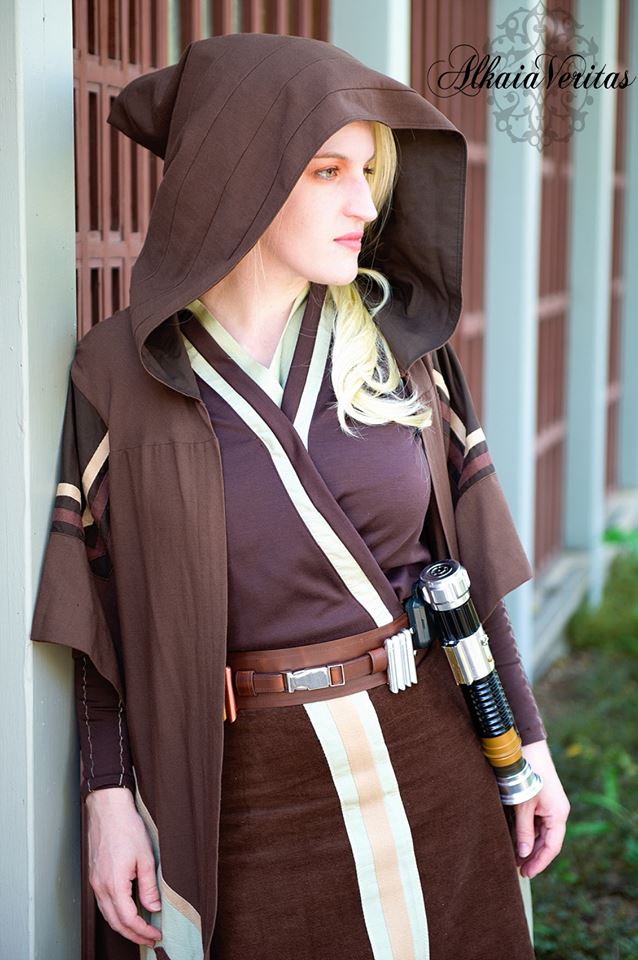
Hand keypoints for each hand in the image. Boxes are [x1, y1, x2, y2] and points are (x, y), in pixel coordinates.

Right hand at [86, 787, 161, 947]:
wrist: (107, 809)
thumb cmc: (126, 827)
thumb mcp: (145, 857)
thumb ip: (149, 886)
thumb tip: (153, 908)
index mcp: (114, 883)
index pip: (128, 919)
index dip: (142, 931)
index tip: (155, 934)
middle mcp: (100, 886)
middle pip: (115, 922)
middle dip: (133, 935)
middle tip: (149, 939)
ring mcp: (94, 882)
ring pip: (107, 915)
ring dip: (123, 926)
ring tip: (141, 929)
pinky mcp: (94, 876)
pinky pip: (103, 903)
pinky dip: (115, 913)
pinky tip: (126, 912)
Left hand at [514, 739, 569, 878]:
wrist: (525, 746)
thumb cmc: (526, 774)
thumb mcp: (523, 805)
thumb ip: (524, 831)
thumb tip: (524, 854)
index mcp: (558, 814)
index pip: (552, 846)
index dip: (540, 862)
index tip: (527, 874)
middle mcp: (557, 812)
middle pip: (548, 841)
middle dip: (534, 857)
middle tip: (519, 870)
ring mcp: (550, 806)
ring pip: (542, 833)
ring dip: (530, 846)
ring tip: (516, 860)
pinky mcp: (541, 801)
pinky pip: (537, 823)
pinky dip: (528, 833)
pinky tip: (517, 842)